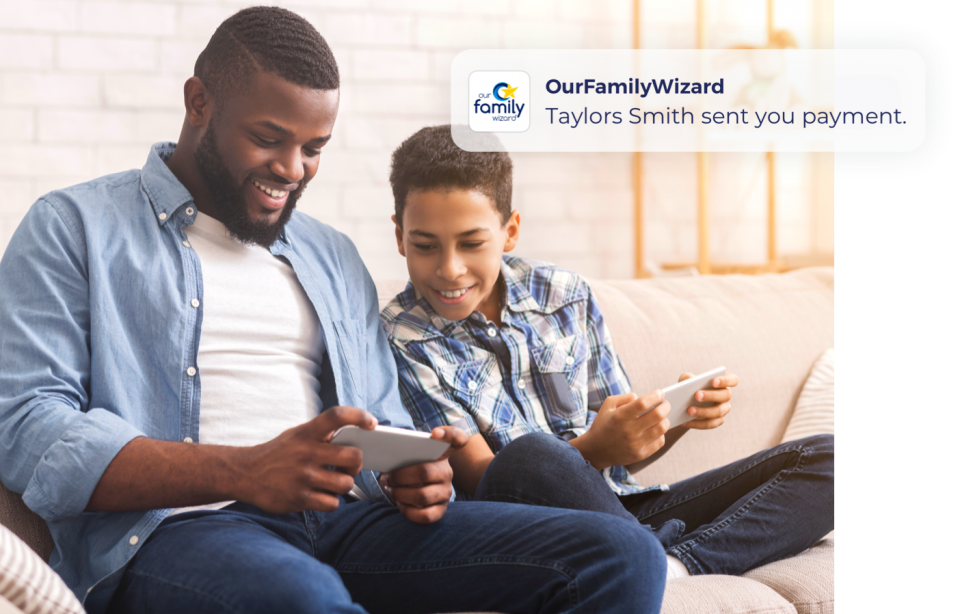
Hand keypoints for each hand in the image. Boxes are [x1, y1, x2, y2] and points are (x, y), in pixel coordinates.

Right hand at [235, 406, 376, 513]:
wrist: (245, 474)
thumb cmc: (277, 454)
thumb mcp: (296, 435)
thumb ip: (321, 435)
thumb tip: (354, 438)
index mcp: (307, 432)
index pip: (337, 416)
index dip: (359, 416)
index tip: (372, 424)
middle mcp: (307, 452)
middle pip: (353, 457)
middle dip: (356, 464)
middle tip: (348, 466)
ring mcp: (304, 476)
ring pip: (346, 483)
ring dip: (343, 485)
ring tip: (331, 482)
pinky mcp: (300, 498)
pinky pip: (333, 503)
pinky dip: (330, 501)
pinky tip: (320, 495)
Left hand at [378, 426, 468, 523]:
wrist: (416, 490)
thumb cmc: (409, 469)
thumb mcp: (409, 457)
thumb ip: (403, 450)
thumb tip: (383, 452)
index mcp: (442, 453)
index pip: (458, 438)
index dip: (449, 434)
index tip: (434, 433)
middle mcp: (447, 472)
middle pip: (425, 472)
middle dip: (400, 477)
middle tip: (387, 477)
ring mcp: (446, 491)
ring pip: (422, 496)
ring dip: (400, 494)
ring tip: (391, 490)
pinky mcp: (441, 510)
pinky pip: (425, 515)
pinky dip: (408, 511)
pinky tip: (400, 504)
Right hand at [571, 391, 671, 469]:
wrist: (595, 450)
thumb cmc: (603, 424)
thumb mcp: (608, 405)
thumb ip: (624, 397)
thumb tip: (642, 398)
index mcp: (620, 416)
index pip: (643, 403)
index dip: (655, 396)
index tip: (660, 392)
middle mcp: (628, 431)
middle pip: (657, 416)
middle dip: (666, 406)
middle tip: (665, 404)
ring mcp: (635, 444)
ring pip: (662, 429)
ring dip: (665, 420)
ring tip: (662, 417)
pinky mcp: (640, 455)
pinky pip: (659, 442)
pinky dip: (661, 434)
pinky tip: (656, 430)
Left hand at [677, 372, 738, 429]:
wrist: (685, 404)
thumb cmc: (689, 387)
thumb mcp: (686, 380)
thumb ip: (688, 378)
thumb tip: (689, 380)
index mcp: (723, 382)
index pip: (733, 380)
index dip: (725, 380)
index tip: (714, 381)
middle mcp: (726, 396)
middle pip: (725, 395)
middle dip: (711, 396)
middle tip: (696, 396)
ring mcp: (724, 409)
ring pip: (718, 412)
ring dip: (703, 411)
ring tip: (689, 411)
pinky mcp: (717, 421)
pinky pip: (710, 424)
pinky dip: (697, 423)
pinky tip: (685, 422)